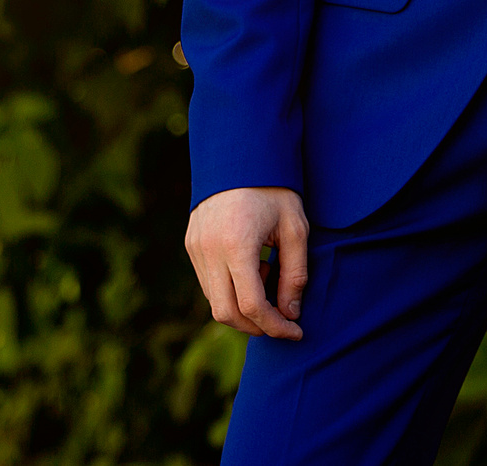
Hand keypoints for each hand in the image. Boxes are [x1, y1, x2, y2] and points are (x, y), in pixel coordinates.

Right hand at [185, 186, 309, 339]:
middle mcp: (209, 250)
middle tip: (283, 320)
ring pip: (214, 301)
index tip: (296, 331)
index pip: (252, 306)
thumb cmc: (274, 190)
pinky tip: (252, 268)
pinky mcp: (191, 244)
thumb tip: (290, 314)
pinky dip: (230, 291)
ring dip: (243, 307)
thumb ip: (295, 275)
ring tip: (268, 275)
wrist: (240, 154)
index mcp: (236, 244)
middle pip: (227, 313)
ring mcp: (195, 248)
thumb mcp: (295, 229)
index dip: (276, 326)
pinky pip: (208, 284)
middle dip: (257, 326)